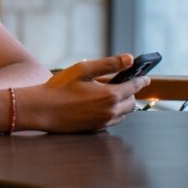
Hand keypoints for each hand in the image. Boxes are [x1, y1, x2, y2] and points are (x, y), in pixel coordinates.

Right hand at [23, 54, 150, 132]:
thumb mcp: (83, 70)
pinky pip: (112, 120)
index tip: (146, 77)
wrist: (41, 109)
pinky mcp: (96, 129)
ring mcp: (104, 122)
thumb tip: (129, 58)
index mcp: (110, 95)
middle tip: (124, 84)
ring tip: (111, 94)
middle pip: (132, 102)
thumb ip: (108, 64)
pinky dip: (112, 112)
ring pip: (123, 113)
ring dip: (122, 104)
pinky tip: (100, 105)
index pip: (134, 86)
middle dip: (130, 93)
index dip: (141, 80)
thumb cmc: (59, 87)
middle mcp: (111, 111)